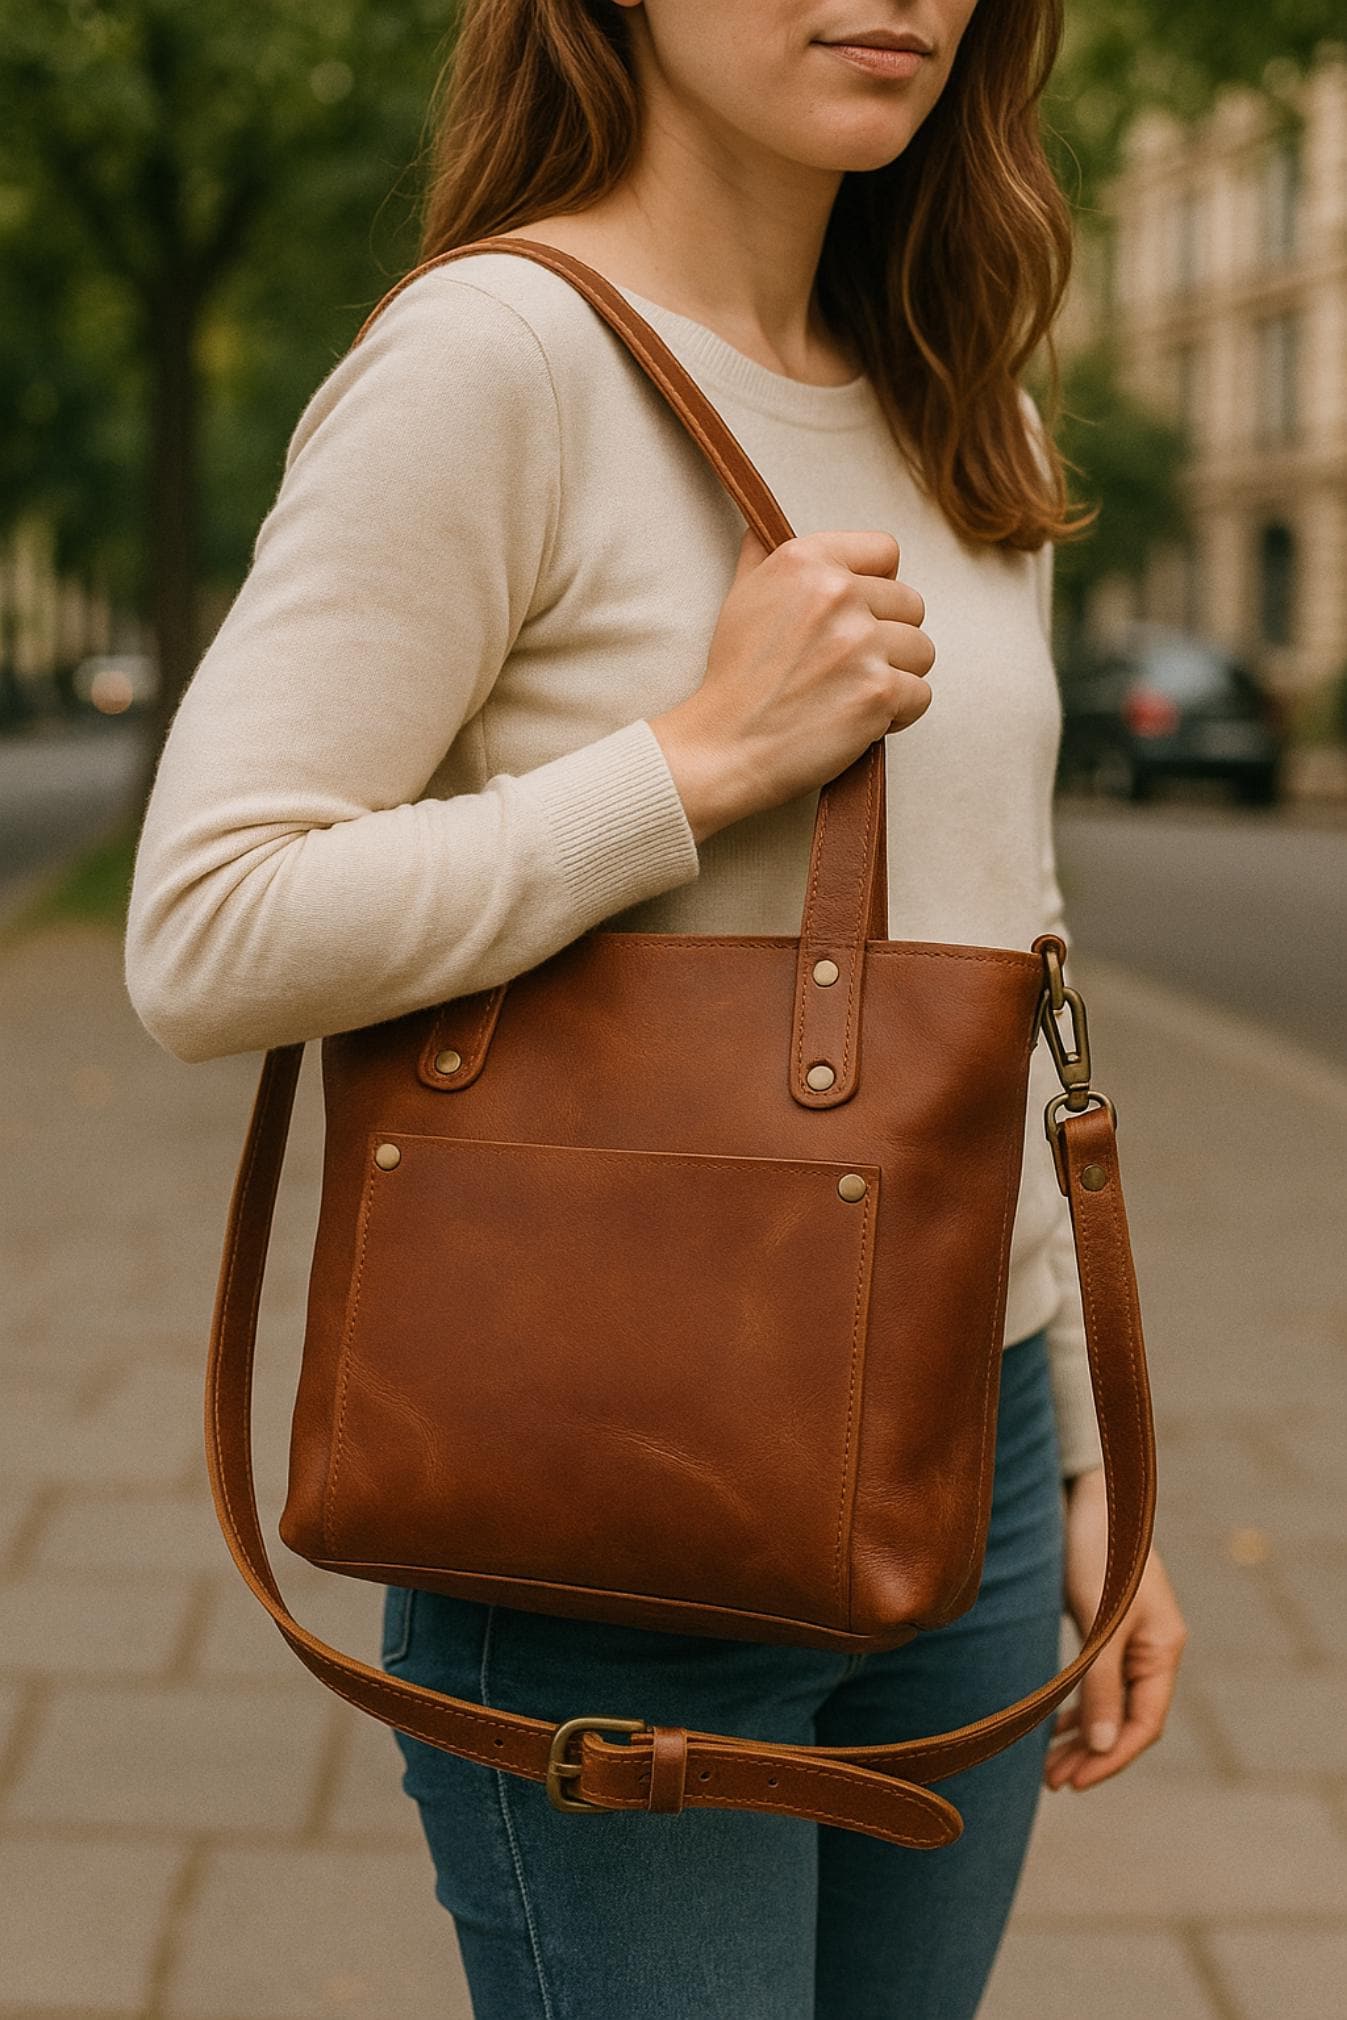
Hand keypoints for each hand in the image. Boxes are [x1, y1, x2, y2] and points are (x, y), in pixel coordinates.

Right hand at [649, 525, 934, 844]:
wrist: (724, 747)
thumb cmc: (735, 678)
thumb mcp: (740, 598)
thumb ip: (763, 557)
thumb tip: (765, 528)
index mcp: (805, 561)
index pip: (885, 550)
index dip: (877, 586)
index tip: (856, 614)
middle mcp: (837, 593)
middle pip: (911, 604)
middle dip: (889, 637)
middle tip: (848, 666)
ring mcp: (861, 643)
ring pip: (922, 651)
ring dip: (897, 676)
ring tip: (852, 693)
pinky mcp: (878, 692)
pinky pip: (920, 695)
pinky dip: (896, 714)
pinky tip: (858, 720)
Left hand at [1045, 1464, 1187, 1791]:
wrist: (1088, 1494)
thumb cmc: (1099, 1551)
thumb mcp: (1101, 1621)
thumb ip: (1102, 1684)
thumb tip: (1101, 1746)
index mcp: (1163, 1650)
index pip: (1144, 1723)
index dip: (1111, 1757)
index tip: (1077, 1782)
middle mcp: (1152, 1650)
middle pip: (1127, 1719)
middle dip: (1093, 1754)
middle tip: (1054, 1783)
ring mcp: (1130, 1640)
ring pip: (1110, 1704)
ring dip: (1083, 1736)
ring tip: (1050, 1768)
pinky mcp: (1106, 1628)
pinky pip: (1099, 1683)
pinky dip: (1079, 1707)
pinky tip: (1054, 1726)